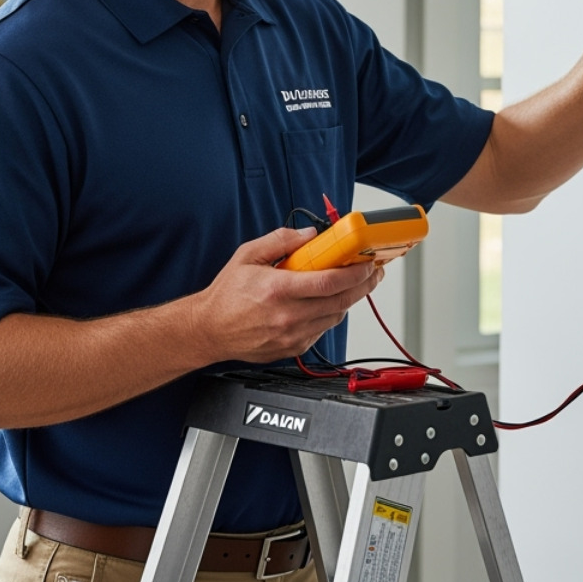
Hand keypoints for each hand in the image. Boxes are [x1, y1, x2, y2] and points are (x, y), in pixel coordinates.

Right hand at [191, 226, 383, 362]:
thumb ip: (281, 241)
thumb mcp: (248, 255)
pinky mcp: (293, 347)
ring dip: (348, 300)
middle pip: (341, 301)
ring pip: (336, 317)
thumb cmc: (226, 295)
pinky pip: (323, 330)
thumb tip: (310, 234)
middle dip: (364, 285)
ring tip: (351, 284)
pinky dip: (330, 315)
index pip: (330, 281)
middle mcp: (288, 315)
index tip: (367, 262)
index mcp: (278, 289)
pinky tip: (326, 303)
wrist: (209, 330)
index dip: (356, 272)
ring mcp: (292, 335)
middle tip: (373, 273)